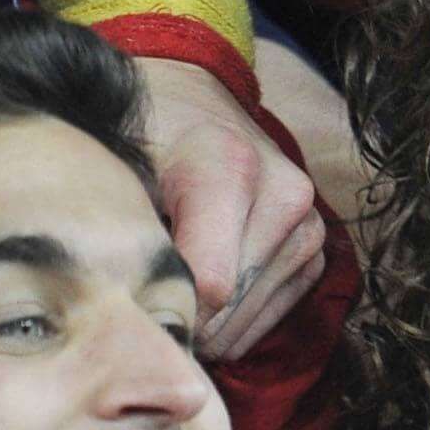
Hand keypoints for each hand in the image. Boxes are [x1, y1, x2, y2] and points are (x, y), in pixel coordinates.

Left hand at [140, 57, 327, 361]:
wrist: (191, 103)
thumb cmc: (142, 135)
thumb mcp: (116, 173)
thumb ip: (129, 237)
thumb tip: (137, 317)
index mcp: (229, 168)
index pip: (211, 284)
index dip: (167, 312)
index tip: (133, 313)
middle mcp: (284, 195)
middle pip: (231, 307)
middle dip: (184, 322)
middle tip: (142, 308)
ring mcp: (308, 223)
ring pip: (249, 318)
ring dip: (207, 325)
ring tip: (171, 295)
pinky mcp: (314, 248)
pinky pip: (271, 315)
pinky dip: (232, 321)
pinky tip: (203, 299)